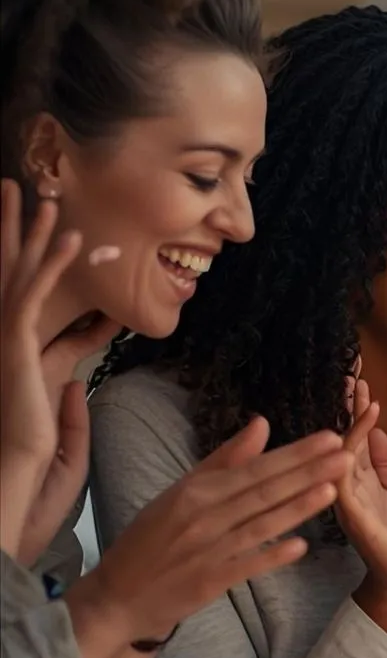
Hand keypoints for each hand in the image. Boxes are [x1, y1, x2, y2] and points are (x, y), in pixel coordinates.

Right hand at [0, 179, 117, 558]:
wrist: (17, 469)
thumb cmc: (38, 445)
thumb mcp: (67, 389)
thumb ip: (83, 354)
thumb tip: (105, 327)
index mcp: (17, 344)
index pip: (30, 291)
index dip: (45, 259)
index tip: (57, 229)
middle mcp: (6, 335)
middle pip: (11, 269)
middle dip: (13, 228)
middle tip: (15, 188)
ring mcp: (5, 336)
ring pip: (19, 273)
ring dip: (31, 232)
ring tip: (43, 196)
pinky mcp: (14, 343)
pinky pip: (33, 295)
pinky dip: (52, 265)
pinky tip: (70, 240)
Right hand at [77, 418, 348, 640]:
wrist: (119, 595)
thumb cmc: (153, 539)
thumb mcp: (180, 493)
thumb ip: (223, 460)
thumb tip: (261, 423)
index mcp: (195, 491)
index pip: (255, 468)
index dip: (294, 454)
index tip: (329, 438)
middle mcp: (202, 517)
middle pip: (263, 491)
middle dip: (307, 473)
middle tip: (346, 455)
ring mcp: (207, 550)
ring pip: (260, 525)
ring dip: (297, 508)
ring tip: (332, 490)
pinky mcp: (209, 582)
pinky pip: (246, 565)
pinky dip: (272, 555)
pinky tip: (301, 546)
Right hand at [335, 375, 386, 599]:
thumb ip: (380, 463)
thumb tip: (372, 429)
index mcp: (359, 482)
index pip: (354, 436)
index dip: (356, 407)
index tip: (359, 376)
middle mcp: (347, 490)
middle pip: (342, 440)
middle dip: (347, 407)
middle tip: (351, 373)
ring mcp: (348, 505)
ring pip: (341, 459)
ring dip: (352, 428)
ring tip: (363, 399)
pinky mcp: (356, 522)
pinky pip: (346, 489)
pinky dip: (349, 464)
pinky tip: (349, 443)